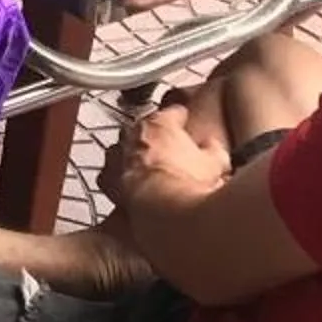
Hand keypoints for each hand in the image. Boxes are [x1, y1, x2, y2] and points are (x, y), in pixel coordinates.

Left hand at [114, 105, 231, 201]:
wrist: (162, 209)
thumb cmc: (187, 182)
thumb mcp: (214, 163)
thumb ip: (213, 150)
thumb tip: (213, 147)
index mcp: (160, 124)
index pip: (172, 112)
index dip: (181, 117)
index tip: (185, 119)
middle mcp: (133, 134)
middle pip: (145, 129)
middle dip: (156, 137)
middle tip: (170, 149)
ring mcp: (117, 156)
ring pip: (124, 149)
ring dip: (135, 156)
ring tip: (150, 169)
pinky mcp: (108, 180)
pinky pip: (111, 175)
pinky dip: (120, 179)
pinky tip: (130, 187)